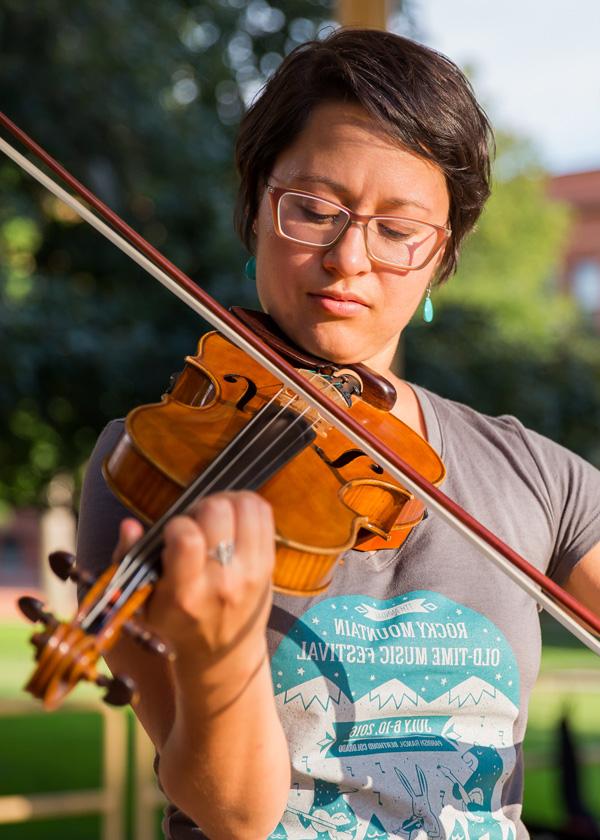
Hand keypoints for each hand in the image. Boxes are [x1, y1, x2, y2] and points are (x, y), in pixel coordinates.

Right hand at [113, 491, 275, 667]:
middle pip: (218, 512)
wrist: (222, 653)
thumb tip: (130, 524)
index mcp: (185, 593)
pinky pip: (263, 513)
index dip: (177, 523)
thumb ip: (130, 559)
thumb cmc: (177, 622)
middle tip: (197, 521)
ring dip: (227, 502)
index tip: (174, 532)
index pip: (187, 538)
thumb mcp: (143, 601)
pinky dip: (247, 505)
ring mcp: (250, 571)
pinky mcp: (269, 563)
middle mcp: (222, 581)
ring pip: (244, 506)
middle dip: (202, 507)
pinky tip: (234, 517)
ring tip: (216, 517)